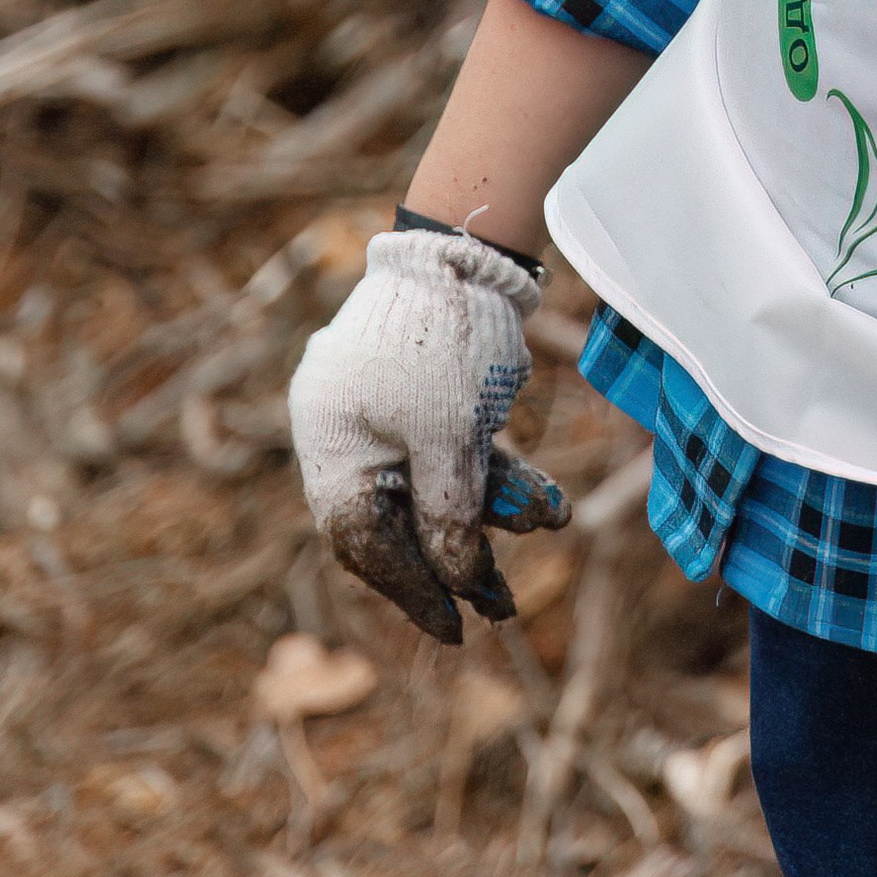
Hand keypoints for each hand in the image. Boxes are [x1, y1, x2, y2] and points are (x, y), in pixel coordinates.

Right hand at [289, 228, 569, 643]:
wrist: (466, 246)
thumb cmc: (444, 340)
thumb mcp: (450, 439)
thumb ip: (450, 516)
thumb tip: (462, 583)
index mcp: (331, 448)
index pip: (366, 544)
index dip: (414, 592)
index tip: (456, 630)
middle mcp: (349, 437)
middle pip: (401, 522)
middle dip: (457, 559)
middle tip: (504, 604)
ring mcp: (387, 415)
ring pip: (437, 485)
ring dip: (491, 511)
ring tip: (545, 522)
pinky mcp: (425, 397)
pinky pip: (455, 452)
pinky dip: (493, 473)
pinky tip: (543, 498)